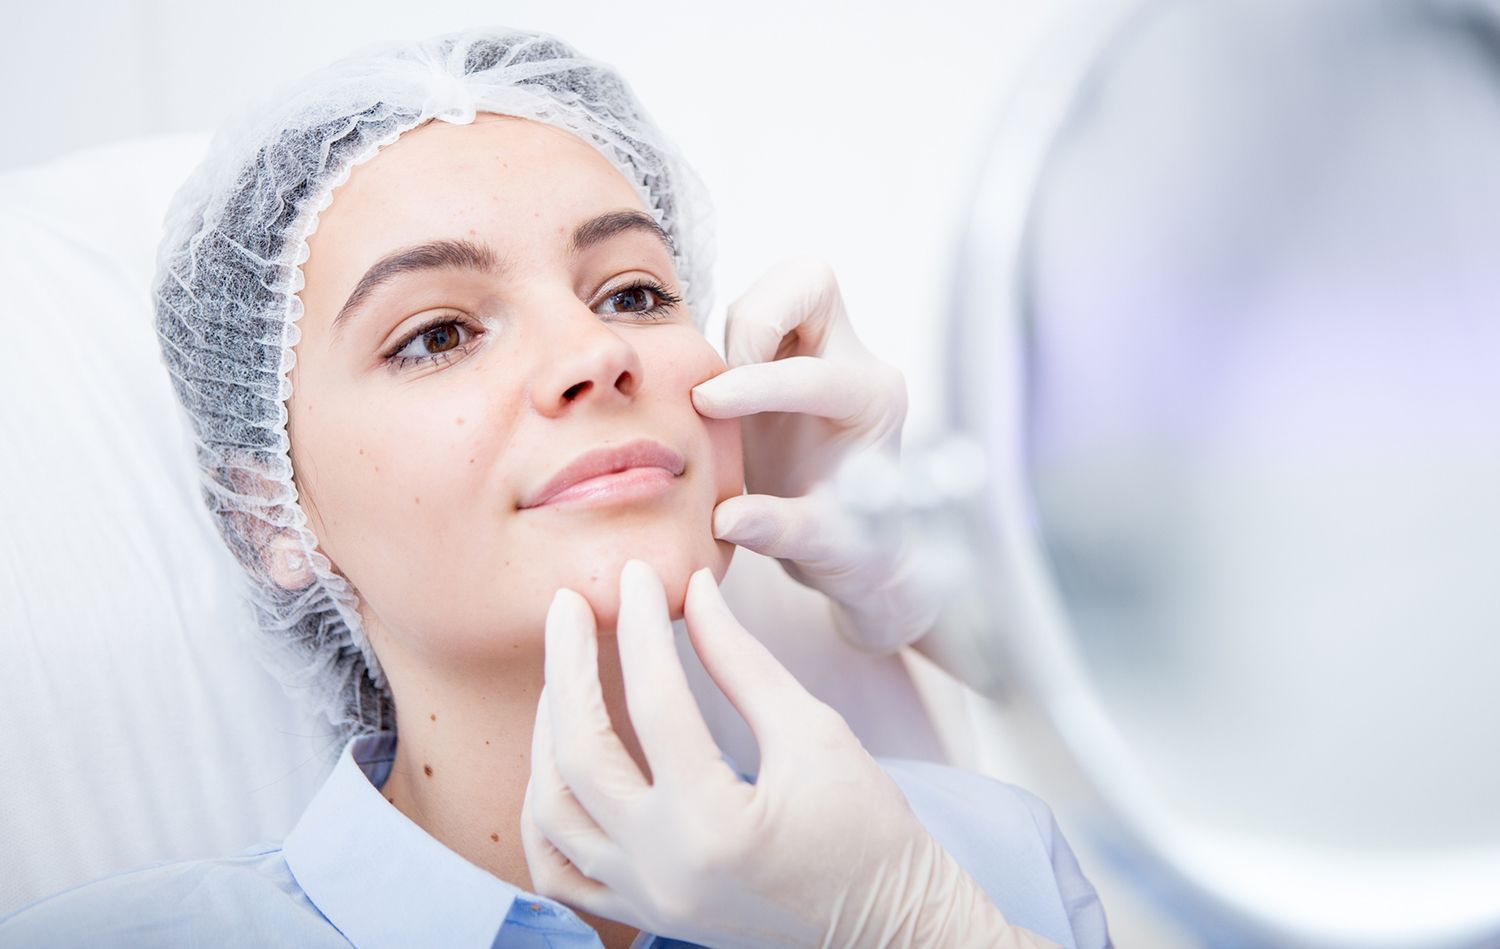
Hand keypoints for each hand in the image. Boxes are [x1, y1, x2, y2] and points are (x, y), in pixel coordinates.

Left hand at [520, 561, 1056, 948]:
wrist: (886, 923)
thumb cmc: (866, 826)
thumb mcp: (814, 731)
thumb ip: (742, 661)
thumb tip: (693, 590)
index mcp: (716, 823)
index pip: (657, 704)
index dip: (641, 628)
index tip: (638, 576)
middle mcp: (665, 869)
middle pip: (580, 754)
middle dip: (566, 667)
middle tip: (567, 604)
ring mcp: (645, 899)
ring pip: (552, 812)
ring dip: (547, 732)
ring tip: (564, 672)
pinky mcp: (642, 914)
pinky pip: (556, 871)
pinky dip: (542, 813)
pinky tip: (554, 759)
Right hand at [691, 258, 939, 653]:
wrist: (855, 548)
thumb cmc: (853, 550)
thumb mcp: (823, 552)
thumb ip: (779, 532)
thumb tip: (728, 519)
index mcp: (874, 402)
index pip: (813, 371)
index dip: (757, 384)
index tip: (707, 404)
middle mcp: (854, 362)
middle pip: (808, 282)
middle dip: (757, 317)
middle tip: (718, 383)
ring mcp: (820, 352)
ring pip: (769, 293)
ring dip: (732, 335)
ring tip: (710, 397)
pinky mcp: (784, 357)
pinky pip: (746, 321)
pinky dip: (720, 345)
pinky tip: (706, 395)